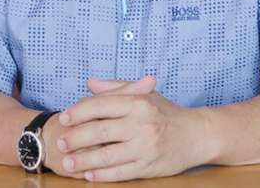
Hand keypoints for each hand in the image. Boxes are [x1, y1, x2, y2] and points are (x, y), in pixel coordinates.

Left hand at [56, 76, 205, 181]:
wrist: (198, 134)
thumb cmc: (167, 113)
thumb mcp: (144, 94)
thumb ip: (115, 89)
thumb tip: (89, 83)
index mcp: (137, 102)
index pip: (99, 105)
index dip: (78, 112)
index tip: (64, 119)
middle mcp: (141, 123)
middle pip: (98, 132)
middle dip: (75, 139)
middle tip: (61, 143)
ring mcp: (146, 147)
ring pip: (106, 156)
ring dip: (83, 161)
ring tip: (68, 163)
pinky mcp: (150, 166)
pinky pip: (121, 173)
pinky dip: (102, 175)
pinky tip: (89, 174)